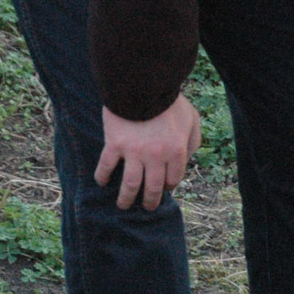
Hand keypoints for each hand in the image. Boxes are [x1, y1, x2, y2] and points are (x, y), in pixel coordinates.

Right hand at [95, 94, 202, 210]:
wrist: (145, 86)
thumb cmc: (171, 102)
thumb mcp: (192, 120)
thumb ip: (192, 141)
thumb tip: (186, 160)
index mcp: (176, 150)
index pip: (173, 178)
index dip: (169, 186)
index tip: (164, 188)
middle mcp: (156, 156)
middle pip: (152, 187)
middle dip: (150, 201)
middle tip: (147, 207)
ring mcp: (134, 152)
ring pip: (129, 185)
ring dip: (126, 199)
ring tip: (123, 205)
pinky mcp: (115, 145)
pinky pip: (106, 167)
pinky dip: (102, 177)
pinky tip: (101, 183)